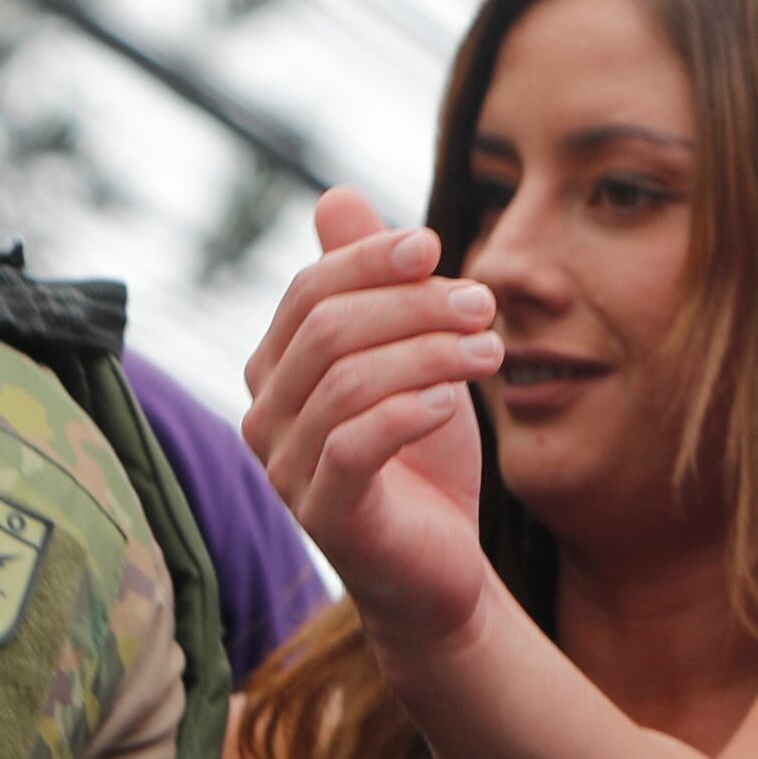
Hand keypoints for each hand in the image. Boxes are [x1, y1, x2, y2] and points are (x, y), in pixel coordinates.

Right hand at [242, 187, 501, 651]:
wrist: (439, 563)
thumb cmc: (420, 452)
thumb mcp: (407, 353)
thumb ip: (370, 281)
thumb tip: (337, 195)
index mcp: (276, 368)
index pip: (308, 291)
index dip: (370, 260)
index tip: (438, 246)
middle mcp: (265, 414)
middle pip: (328, 329)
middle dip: (414, 305)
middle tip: (485, 304)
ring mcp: (286, 469)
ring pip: (348, 382)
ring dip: (430, 354)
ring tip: (491, 351)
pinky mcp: (324, 514)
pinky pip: (356, 445)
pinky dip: (409, 411)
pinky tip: (453, 403)